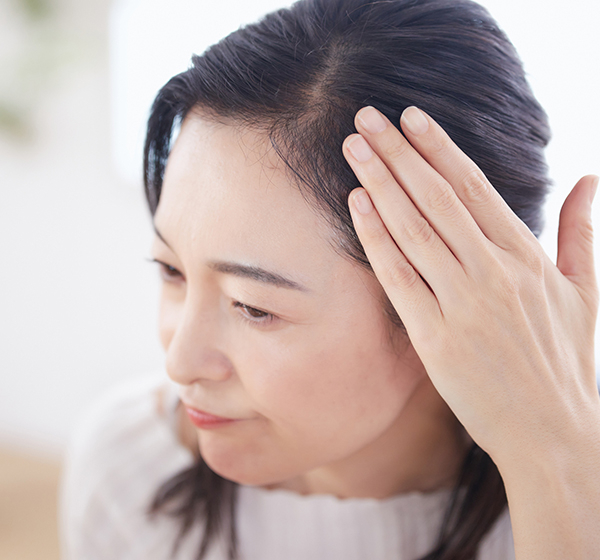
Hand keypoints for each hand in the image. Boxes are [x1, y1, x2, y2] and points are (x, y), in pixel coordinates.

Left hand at [343, 105, 599, 465]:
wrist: (552, 433)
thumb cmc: (564, 364)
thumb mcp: (585, 292)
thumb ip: (581, 233)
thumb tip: (589, 180)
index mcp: (527, 257)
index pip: (475, 187)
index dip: (439, 149)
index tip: (411, 118)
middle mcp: (494, 272)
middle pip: (437, 198)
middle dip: (399, 153)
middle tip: (367, 117)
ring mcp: (464, 304)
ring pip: (414, 228)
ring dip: (380, 183)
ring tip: (354, 147)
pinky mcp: (436, 337)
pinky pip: (399, 276)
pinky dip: (376, 237)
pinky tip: (356, 205)